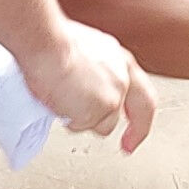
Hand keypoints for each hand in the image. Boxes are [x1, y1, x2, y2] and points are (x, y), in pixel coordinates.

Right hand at [13, 23, 154, 151]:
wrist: (46, 44)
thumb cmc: (52, 42)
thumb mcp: (81, 54)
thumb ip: (90, 73)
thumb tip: (79, 87)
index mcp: (119, 60)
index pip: (141, 92)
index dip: (139, 114)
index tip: (135, 131)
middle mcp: (122, 78)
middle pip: (128, 113)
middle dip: (131, 132)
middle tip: (127, 146)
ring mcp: (114, 96)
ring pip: (101, 124)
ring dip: (83, 119)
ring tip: (63, 102)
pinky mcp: (101, 110)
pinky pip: (82, 126)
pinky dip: (69, 120)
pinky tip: (58, 104)